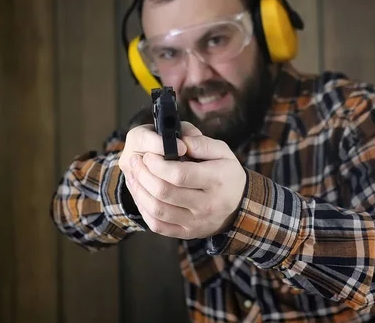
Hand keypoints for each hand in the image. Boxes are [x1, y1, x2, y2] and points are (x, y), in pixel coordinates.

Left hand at [125, 124, 245, 238]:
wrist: (240, 206)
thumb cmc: (227, 174)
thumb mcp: (223, 152)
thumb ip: (202, 143)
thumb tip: (180, 142)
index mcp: (216, 180)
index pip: (179, 174)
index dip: (158, 164)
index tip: (149, 155)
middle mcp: (207, 204)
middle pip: (164, 192)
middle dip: (144, 174)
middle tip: (136, 161)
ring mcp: (196, 222)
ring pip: (158, 210)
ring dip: (140, 191)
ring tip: (135, 176)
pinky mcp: (187, 232)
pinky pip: (158, 225)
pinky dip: (144, 210)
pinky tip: (141, 195)